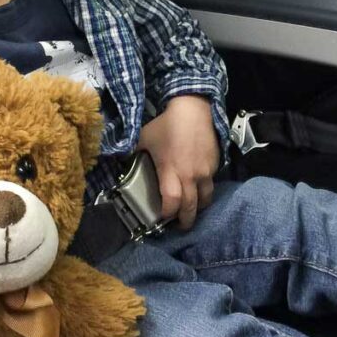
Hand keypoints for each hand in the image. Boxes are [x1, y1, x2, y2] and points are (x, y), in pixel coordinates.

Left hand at [137, 95, 218, 230]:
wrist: (193, 110)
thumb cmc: (166, 125)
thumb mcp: (144, 139)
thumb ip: (134, 155)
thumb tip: (120, 163)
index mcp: (171, 171)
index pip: (172, 203)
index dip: (168, 214)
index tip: (162, 218)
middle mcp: (191, 176)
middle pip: (191, 208)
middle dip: (185, 221)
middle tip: (180, 226)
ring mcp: (206, 172)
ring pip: (205, 200)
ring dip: (198, 208)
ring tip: (191, 210)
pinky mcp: (216, 165)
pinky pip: (211, 184)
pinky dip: (204, 190)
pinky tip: (197, 187)